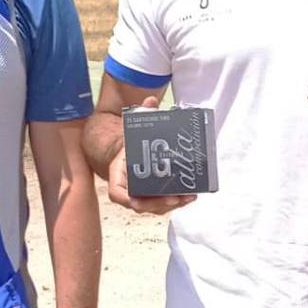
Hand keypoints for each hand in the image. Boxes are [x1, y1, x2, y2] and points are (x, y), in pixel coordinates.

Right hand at [105, 94, 195, 213]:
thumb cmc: (130, 144)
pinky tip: (190, 195)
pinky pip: (163, 204)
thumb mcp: (133, 128)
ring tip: (187, 197)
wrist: (131, 153)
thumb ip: (140, 114)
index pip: (117, 194)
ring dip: (171, 205)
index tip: (137, 201)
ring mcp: (142, 196)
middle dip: (158, 204)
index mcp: (118, 176)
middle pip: (141, 204)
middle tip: (175, 198)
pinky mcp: (154, 198)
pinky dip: (176, 202)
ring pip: (154, 207)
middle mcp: (129, 190)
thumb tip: (151, 100)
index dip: (127, 199)